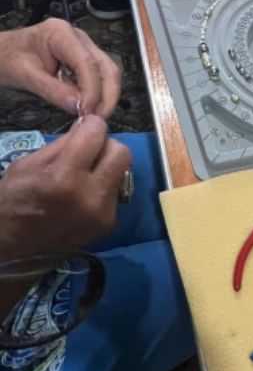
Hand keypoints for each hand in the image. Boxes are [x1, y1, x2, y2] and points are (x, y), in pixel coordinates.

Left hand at [0, 19, 121, 117]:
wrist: (1, 54)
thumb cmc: (8, 58)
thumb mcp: (24, 75)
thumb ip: (52, 90)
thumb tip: (79, 107)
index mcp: (60, 33)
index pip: (87, 63)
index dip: (92, 90)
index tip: (87, 112)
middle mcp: (77, 38)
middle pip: (106, 68)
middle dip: (107, 96)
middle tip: (98, 119)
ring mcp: (84, 48)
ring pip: (108, 74)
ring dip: (106, 98)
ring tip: (94, 117)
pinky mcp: (84, 61)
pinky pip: (100, 79)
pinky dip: (98, 96)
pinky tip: (88, 108)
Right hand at [0, 116, 130, 261]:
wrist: (12, 244)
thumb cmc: (14, 199)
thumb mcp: (29, 163)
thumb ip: (63, 143)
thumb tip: (88, 126)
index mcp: (64, 177)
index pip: (98, 133)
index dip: (91, 126)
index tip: (85, 130)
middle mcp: (90, 196)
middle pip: (122, 152)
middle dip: (106, 146)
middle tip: (89, 152)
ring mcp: (103, 213)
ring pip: (122, 173)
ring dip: (106, 168)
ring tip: (85, 176)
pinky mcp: (109, 225)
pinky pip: (115, 193)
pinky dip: (103, 188)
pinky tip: (84, 196)